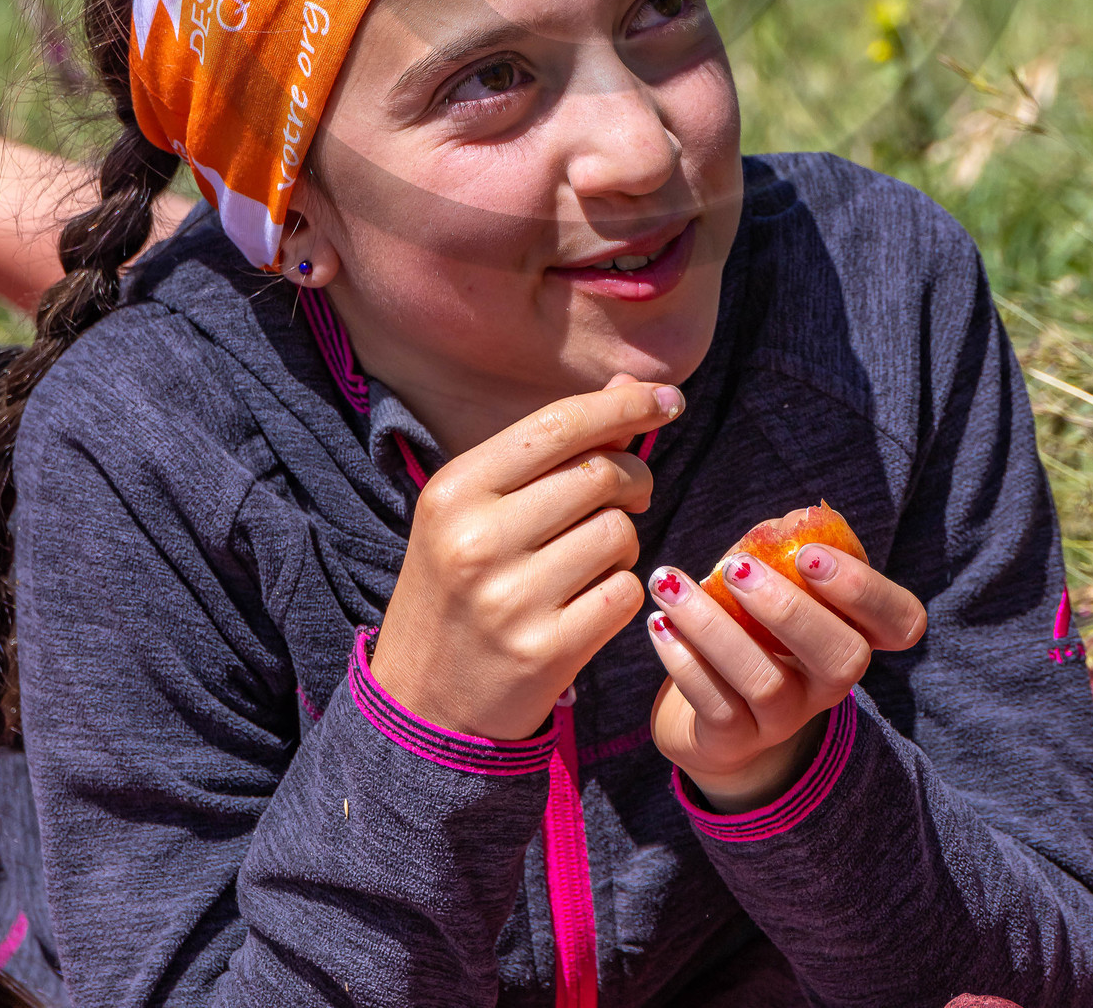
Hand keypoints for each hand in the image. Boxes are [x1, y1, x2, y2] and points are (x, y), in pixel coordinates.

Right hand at [370, 375, 684, 739]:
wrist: (423, 705)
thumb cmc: (457, 589)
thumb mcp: (475, 511)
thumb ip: (548, 450)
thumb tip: (626, 386)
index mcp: (455, 491)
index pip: (559, 424)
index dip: (623, 405)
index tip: (669, 397)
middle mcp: (478, 539)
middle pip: (600, 474)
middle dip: (632, 477)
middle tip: (629, 492)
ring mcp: (512, 599)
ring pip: (620, 532)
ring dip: (624, 540)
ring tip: (592, 557)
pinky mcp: (548, 651)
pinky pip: (627, 592)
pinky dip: (622, 590)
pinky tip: (590, 600)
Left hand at [645, 533, 925, 810]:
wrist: (711, 716)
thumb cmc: (749, 628)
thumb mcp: (770, 586)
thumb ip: (781, 552)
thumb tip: (789, 524)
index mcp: (851, 635)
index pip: (900, 622)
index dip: (865, 590)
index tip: (810, 555)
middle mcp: (829, 684)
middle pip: (843, 658)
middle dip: (789, 607)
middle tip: (736, 565)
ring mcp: (785, 720)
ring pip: (764, 680)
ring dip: (712, 625)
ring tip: (669, 582)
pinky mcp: (735, 741)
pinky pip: (716, 705)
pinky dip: (683, 659)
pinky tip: (659, 623)